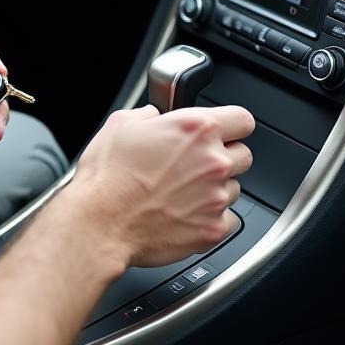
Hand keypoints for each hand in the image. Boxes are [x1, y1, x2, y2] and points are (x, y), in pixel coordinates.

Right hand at [70, 103, 254, 267]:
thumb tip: (156, 118)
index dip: (231, 124)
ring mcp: (217, 197)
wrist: (100, 222)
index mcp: (194, 129)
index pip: (242, 119)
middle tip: (194, 163)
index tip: (224, 130)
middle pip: (243, 155)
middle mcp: (213, 161)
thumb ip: (149, 115)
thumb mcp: (119, 124)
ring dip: (214, 188)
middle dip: (222, 156)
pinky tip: (183, 213)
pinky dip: (209, 217)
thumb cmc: (107, 176)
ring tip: (180, 191)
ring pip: (233, 188)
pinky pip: (226, 219)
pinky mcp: (214, 229)